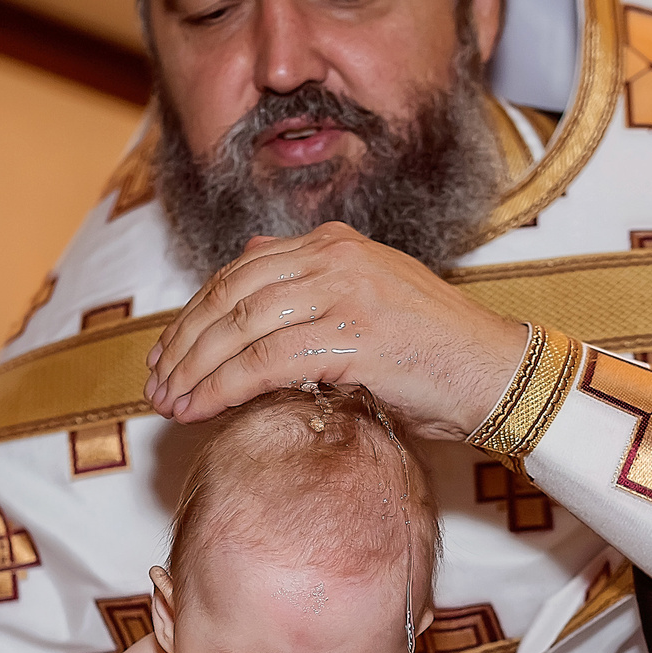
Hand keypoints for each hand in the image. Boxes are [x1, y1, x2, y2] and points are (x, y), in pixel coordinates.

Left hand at [143, 224, 527, 439]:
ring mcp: (344, 291)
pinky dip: (223, 387)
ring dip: (195, 369)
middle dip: (183, 343)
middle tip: (156, 384)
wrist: (495, 374)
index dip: (194, 314)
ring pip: (240, 327)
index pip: (240, 271)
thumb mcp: (367, 300)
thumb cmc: (432, 353)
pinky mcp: (352, 335)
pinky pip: (266, 362)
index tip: (167, 354)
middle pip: (230, 295)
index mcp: (334, 243)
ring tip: (170, 404)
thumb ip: (311, 285)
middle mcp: (334, 257)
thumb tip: (247, 264)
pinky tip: (201, 408)